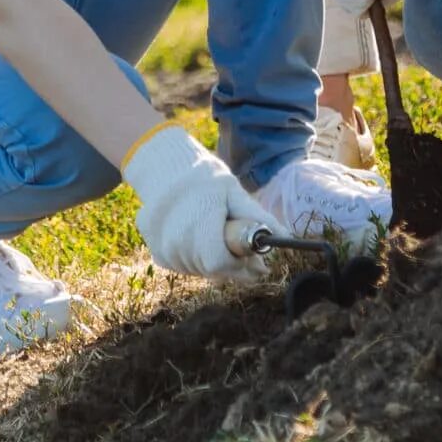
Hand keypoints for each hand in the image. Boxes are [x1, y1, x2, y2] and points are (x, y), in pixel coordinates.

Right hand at [122, 124, 269, 279]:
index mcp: (198, 224)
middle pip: (212, 270)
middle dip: (232, 266)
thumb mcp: (234, 192)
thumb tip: (285, 236)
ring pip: (199, 271)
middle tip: (245, 255)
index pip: (220, 262)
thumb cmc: (204, 179)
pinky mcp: (156, 252)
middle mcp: (176, 240)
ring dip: (214, 264)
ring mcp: (163, 248)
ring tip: (221, 241)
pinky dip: (196, 260)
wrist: (165, 170)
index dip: (241, 266)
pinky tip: (201, 242)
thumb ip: (258, 217)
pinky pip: (183, 266)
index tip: (256, 262)